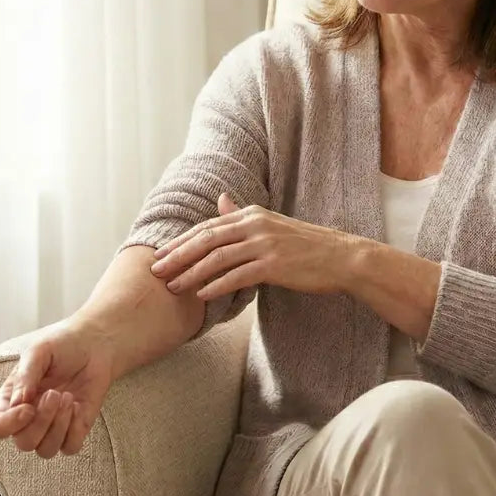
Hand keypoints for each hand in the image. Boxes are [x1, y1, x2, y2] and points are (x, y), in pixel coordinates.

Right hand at [0, 318, 113, 458]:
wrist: (95, 343)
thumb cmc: (63, 345)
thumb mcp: (39, 351)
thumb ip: (25, 376)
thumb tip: (16, 404)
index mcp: (12, 398)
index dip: (10, 423)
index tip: (28, 407)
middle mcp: (29, 417)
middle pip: (24, 443)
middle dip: (41, 421)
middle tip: (55, 394)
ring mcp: (53, 425)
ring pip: (46, 450)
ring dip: (59, 426)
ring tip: (68, 397)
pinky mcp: (76, 428)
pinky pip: (70, 447)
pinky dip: (75, 430)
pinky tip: (78, 406)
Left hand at [149, 193, 353, 299]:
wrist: (340, 257)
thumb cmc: (304, 245)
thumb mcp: (271, 224)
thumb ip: (242, 215)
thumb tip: (220, 200)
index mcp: (252, 214)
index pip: (207, 226)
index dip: (181, 241)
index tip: (160, 254)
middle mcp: (255, 225)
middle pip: (206, 239)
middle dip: (177, 255)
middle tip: (155, 270)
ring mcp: (264, 244)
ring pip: (217, 258)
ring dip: (191, 274)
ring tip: (172, 287)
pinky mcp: (274, 265)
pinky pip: (238, 276)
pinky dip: (217, 286)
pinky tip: (202, 295)